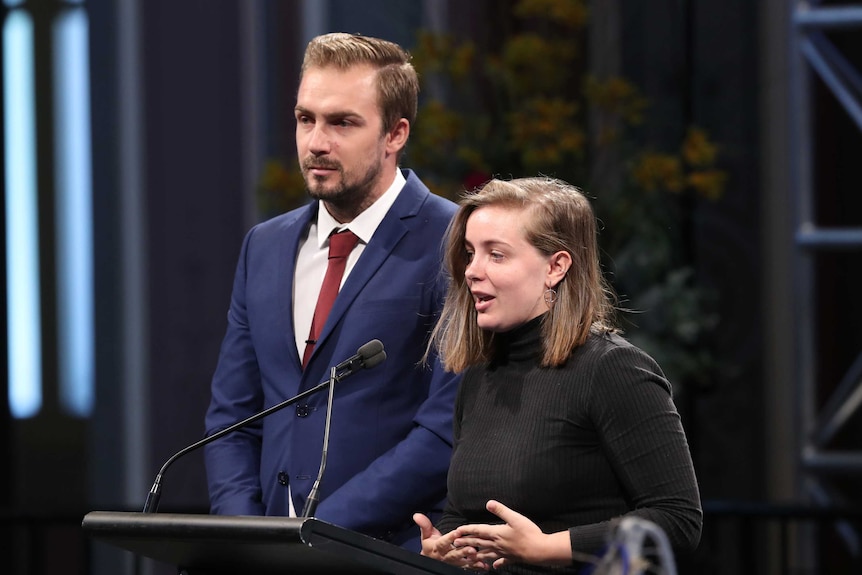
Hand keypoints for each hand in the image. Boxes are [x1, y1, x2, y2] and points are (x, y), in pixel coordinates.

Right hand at [413, 513, 489, 570]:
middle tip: (472, 549)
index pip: (443, 542)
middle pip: (455, 554)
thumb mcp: (426, 535)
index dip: (450, 538)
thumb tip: (417, 515)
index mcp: (438, 547)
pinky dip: (476, 567)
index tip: (456, 533)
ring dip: (471, 560)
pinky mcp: (459, 566)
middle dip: (463, 552)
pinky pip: (468, 568)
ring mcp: (453, 563)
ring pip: (462, 562)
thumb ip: (424, 525)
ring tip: (478, 557)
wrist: (431, 561)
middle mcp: (446, 556)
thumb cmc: (431, 545)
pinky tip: (483, 566)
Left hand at [452, 501, 571, 568]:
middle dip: (466, 542)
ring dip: (476, 553)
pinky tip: (492, 566)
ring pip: (486, 553)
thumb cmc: (528, 533)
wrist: (540, 550)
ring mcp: (504, 552)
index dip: (467, 530)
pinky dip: (496, 563)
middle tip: (455, 543)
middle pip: (479, 542)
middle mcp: (497, 544)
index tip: (457, 531)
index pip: (478, 530)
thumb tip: (488, 503)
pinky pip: (501, 562)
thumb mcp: (515, 518)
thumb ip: (501, 510)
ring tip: (468, 555)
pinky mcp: (511, 558)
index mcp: (497, 533)